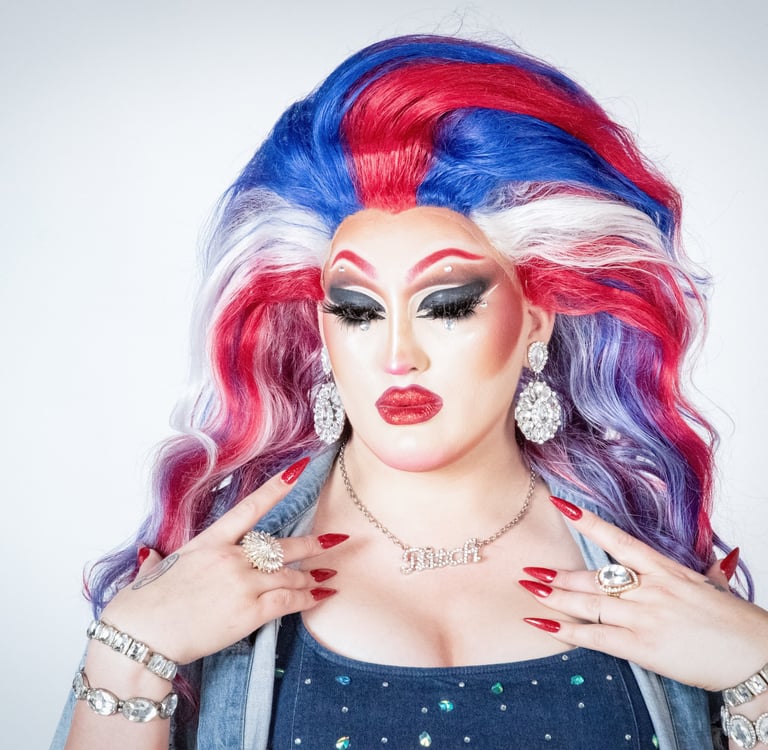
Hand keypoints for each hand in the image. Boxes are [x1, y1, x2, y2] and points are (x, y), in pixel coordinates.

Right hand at [99, 458, 346, 664]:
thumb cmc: (141, 606)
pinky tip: (320, 596)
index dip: (278, 487)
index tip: (300, 470)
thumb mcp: (152, 571)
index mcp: (210, 541)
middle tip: (336, 539)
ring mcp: (242, 583)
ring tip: (329, 576)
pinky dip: (308, 598)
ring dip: (312, 577)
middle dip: (312, 544)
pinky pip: (288, 600)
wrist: (139, 637)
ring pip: (290, 574)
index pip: (251, 507)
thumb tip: (148, 556)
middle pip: (282, 545)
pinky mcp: (249, 612)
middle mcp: (231, 557)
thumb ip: (158, 560)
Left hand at [519, 496, 767, 690]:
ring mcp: (645, 617)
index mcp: (665, 569)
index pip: (618, 539)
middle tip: (528, 568)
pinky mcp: (644, 646)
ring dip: (554, 596)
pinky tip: (545, 625)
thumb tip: (712, 555)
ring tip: (528, 589)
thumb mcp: (709, 586)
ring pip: (589, 603)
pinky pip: (597, 637)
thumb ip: (693, 571)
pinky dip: (568, 631)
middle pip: (593, 576)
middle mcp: (651, 589)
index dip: (587, 522)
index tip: (560, 505)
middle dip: (558, 574)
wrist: (758, 657)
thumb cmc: (735, 622)